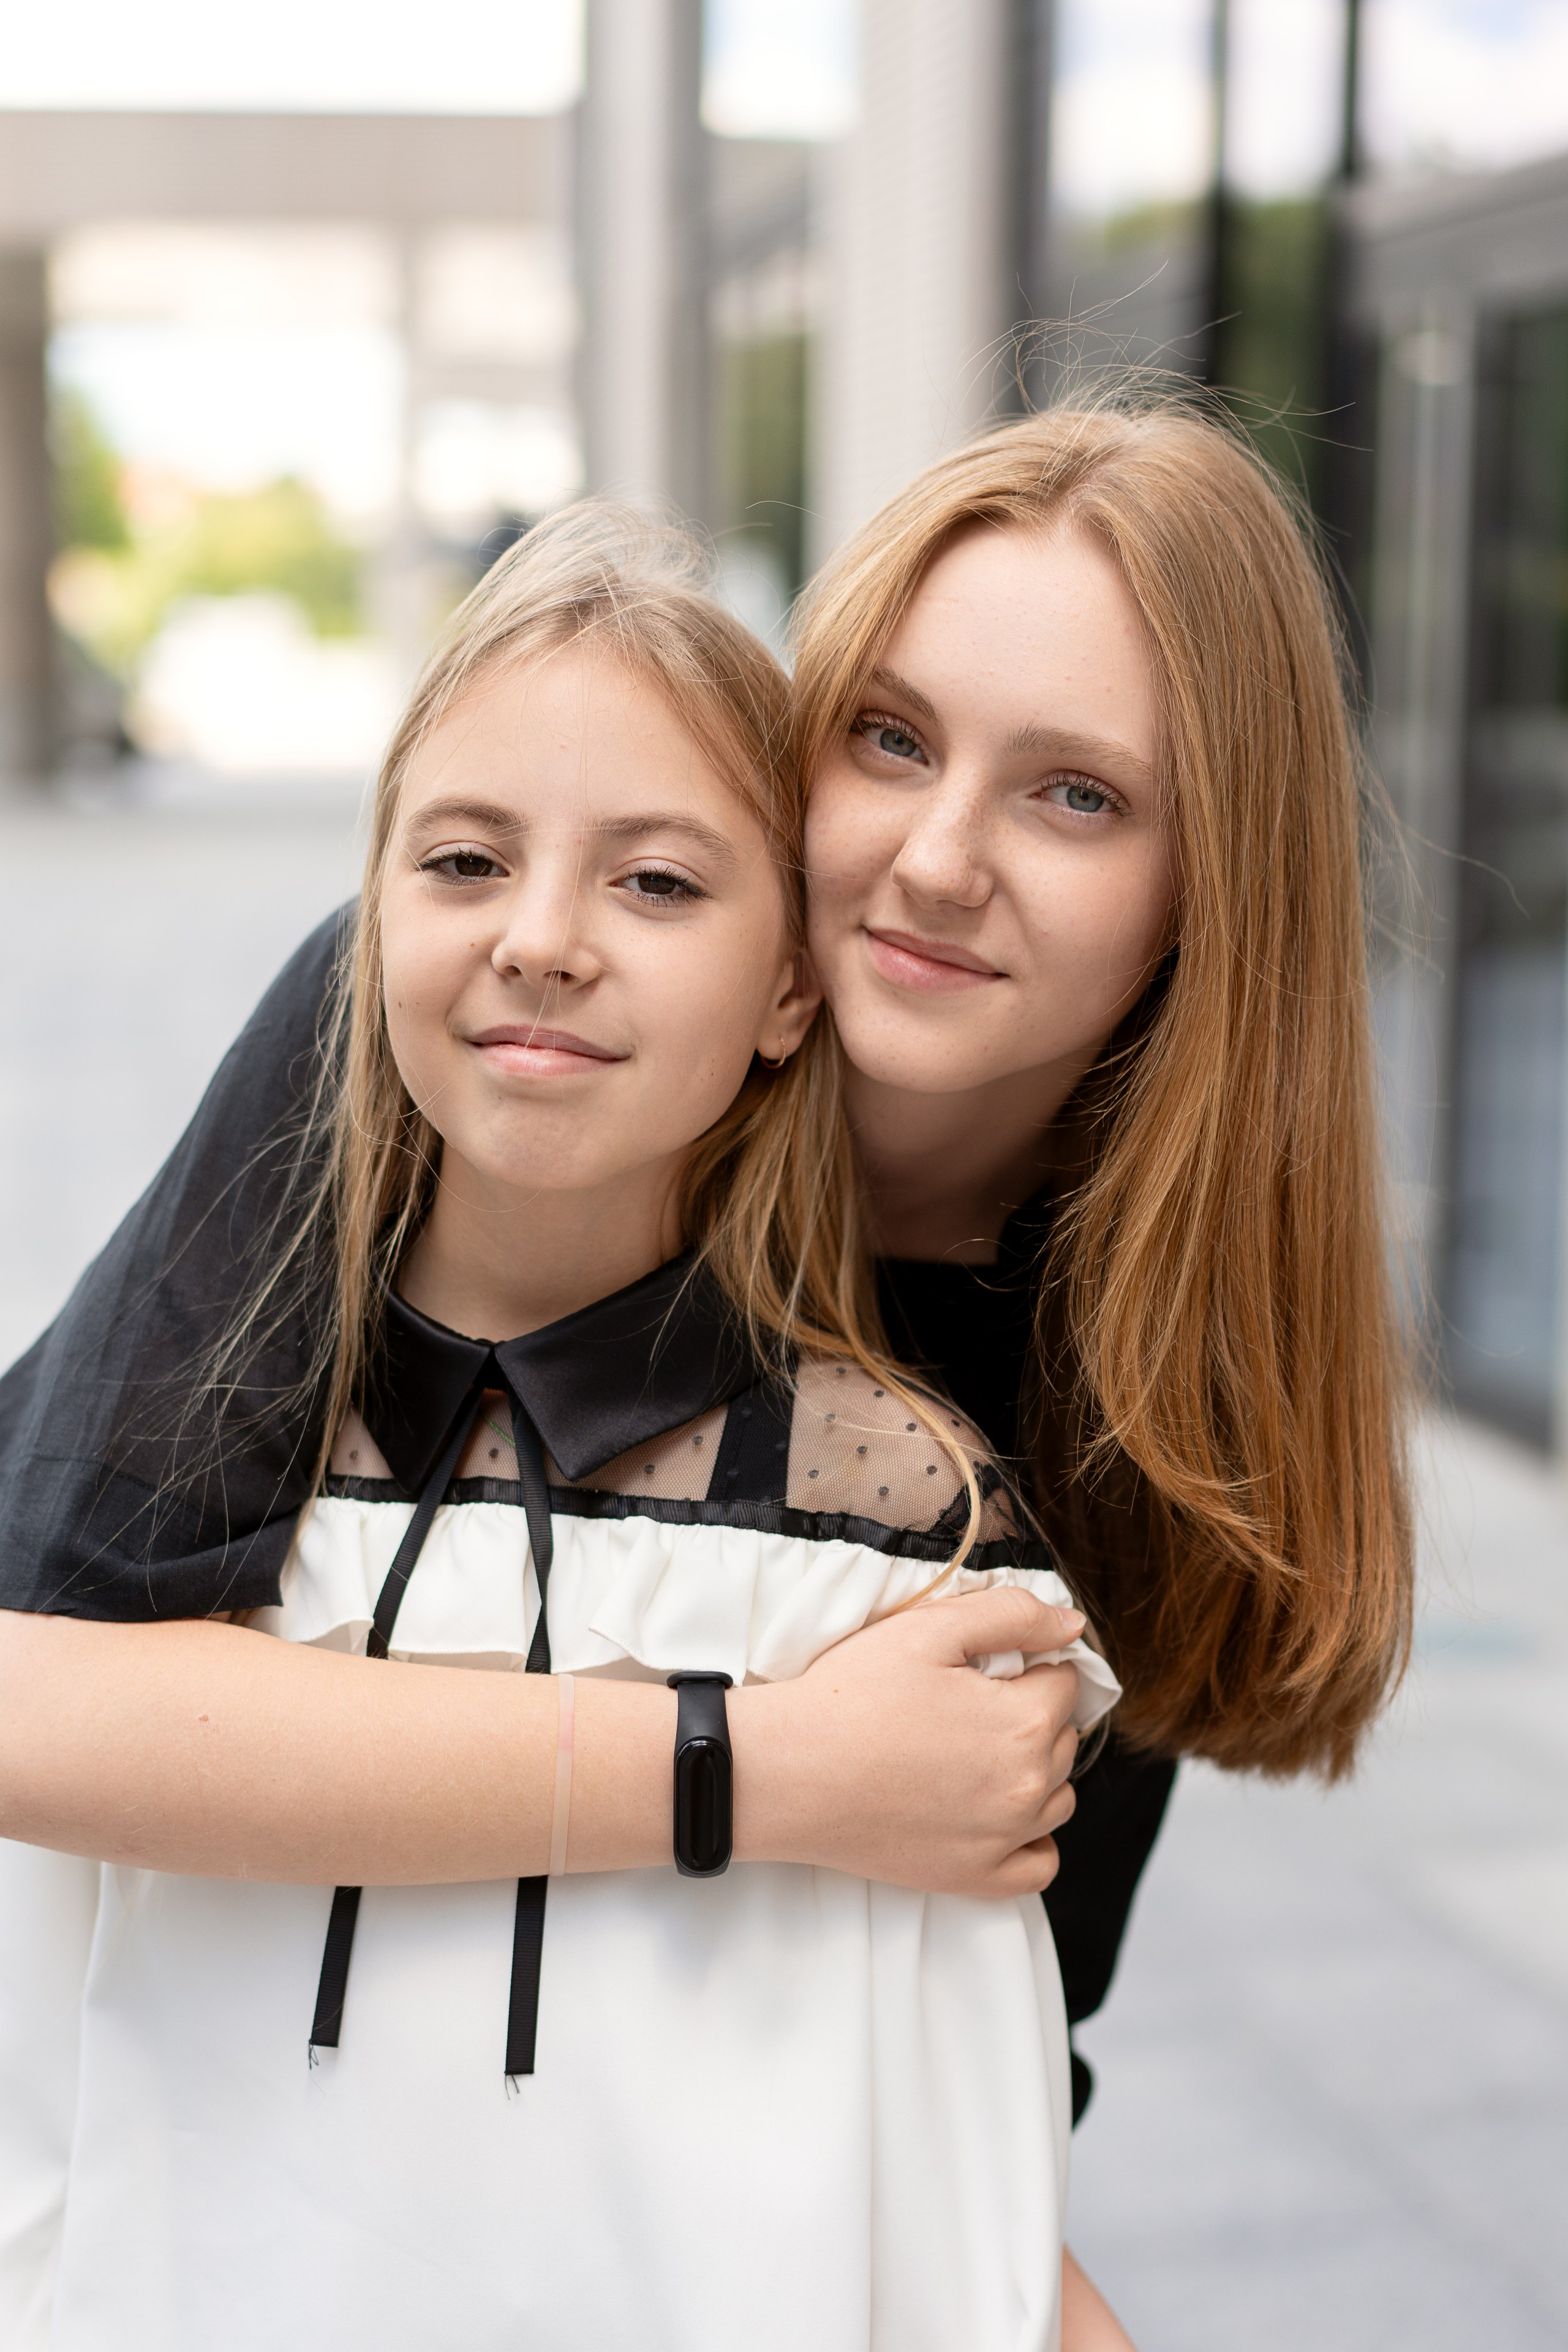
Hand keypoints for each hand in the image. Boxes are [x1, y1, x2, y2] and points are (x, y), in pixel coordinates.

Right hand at [732, 1587, 1082, 1897]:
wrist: (790, 1773)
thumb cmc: (853, 1696)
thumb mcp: (930, 1629)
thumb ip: (1012, 1615)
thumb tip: (1072, 1623)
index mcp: (1023, 1722)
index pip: (1065, 1682)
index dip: (1030, 1665)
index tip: (987, 1667)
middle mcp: (1026, 1788)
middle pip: (1064, 1738)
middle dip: (1033, 1713)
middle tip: (970, 1704)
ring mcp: (1003, 1841)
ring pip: (1059, 1798)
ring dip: (1036, 1771)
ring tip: (978, 1752)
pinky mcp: (973, 1878)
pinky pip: (1040, 1865)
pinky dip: (1033, 1839)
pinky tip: (999, 1812)